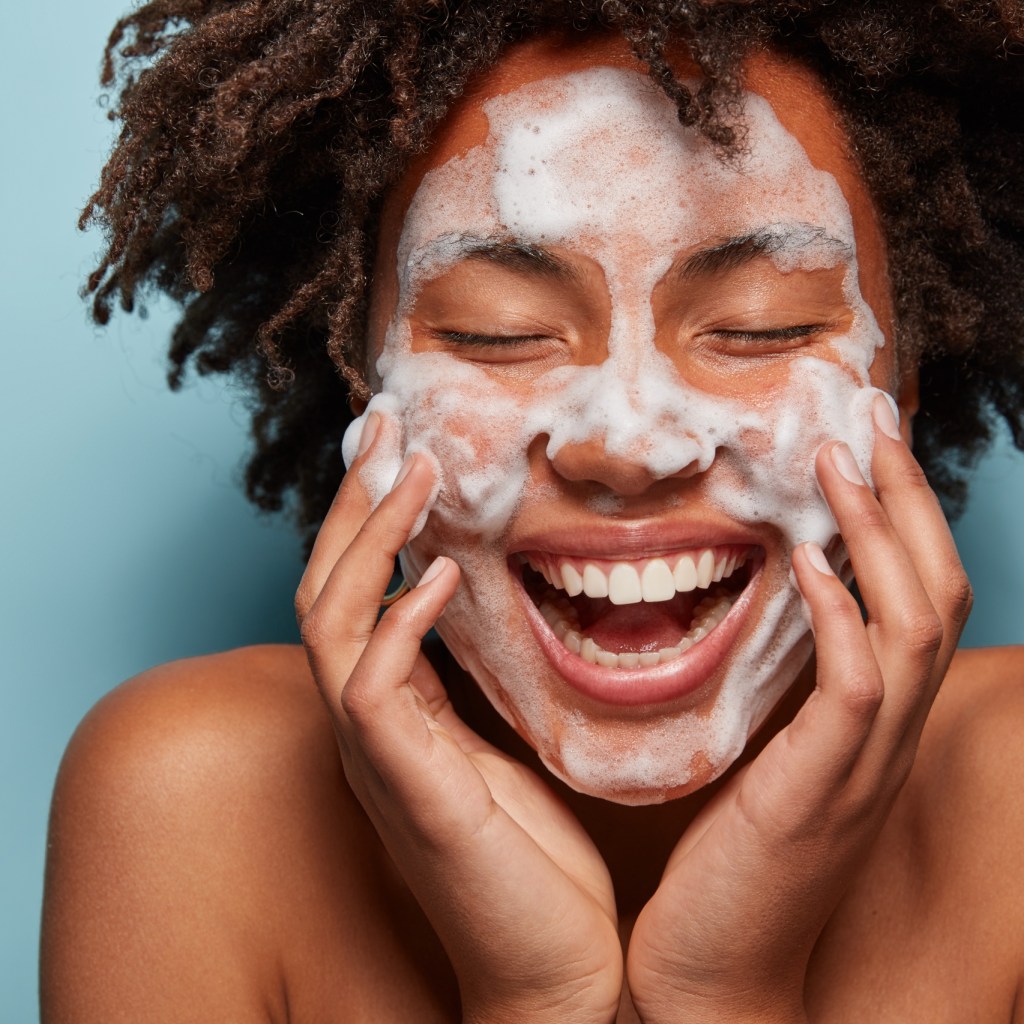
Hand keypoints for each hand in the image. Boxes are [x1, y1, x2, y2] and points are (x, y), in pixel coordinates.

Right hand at [295, 412, 621, 1023]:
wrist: (553, 963)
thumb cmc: (532, 855)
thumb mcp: (496, 742)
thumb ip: (466, 680)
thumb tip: (469, 606)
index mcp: (393, 712)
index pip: (356, 593)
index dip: (370, 519)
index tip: (399, 450)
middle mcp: (368, 725)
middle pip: (327, 588)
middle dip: (354, 503)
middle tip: (384, 426)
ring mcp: (378, 756)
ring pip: (333, 622)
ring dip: (370, 539)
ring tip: (412, 471)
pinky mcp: (406, 788)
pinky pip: (374, 690)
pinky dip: (400, 624)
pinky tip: (442, 575)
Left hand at [626, 395, 971, 1023]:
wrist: (715, 976)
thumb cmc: (733, 867)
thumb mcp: (768, 765)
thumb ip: (782, 699)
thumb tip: (762, 619)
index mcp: (871, 729)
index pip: (916, 604)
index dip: (901, 523)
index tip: (863, 453)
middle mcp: (884, 740)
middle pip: (935, 596)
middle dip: (905, 503)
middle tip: (868, 425)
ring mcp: (861, 767)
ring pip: (910, 626)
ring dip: (878, 536)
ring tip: (838, 463)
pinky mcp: (819, 791)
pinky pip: (856, 689)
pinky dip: (841, 617)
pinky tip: (808, 563)